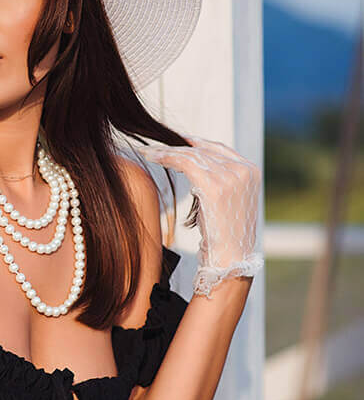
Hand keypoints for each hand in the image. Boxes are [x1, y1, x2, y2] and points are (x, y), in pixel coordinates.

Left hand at [132, 133, 263, 297]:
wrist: (230, 259)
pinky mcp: (214, 186)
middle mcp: (243, 170)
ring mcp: (231, 176)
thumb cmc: (223, 236)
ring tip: (148, 151)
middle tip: (155, 145)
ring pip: (192, 154)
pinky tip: (151, 156)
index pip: (218, 148)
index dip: (194, 143)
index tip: (175, 140)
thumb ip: (219, 181)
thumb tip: (195, 168)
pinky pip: (185, 163)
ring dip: (167, 151)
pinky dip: (166, 157)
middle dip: (177, 145)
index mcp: (251, 170)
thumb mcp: (227, 202)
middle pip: (203, 149)